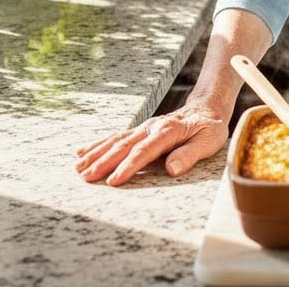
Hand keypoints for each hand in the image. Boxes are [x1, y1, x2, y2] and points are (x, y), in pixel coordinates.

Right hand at [74, 100, 228, 186]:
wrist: (208, 107)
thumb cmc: (210, 127)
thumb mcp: (208, 141)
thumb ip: (189, 154)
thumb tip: (171, 168)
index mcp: (168, 132)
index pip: (144, 151)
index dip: (128, 166)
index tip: (113, 181)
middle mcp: (152, 128)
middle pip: (124, 145)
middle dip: (103, 162)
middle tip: (85, 178)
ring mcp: (144, 128)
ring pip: (116, 140)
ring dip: (96, 153)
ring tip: (78, 168)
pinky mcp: (140, 130)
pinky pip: (116, 136)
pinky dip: (98, 144)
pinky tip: (82, 152)